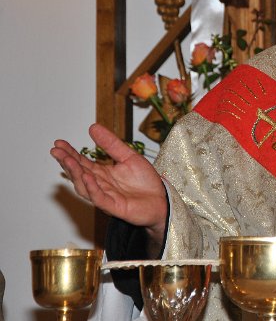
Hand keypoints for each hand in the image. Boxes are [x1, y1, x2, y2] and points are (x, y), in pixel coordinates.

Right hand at [51, 123, 167, 246]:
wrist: (161, 200)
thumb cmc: (145, 182)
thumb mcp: (129, 156)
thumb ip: (111, 144)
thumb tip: (93, 127)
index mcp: (102, 173)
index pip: (82, 162)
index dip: (70, 153)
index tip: (58, 143)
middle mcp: (100, 185)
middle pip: (79, 173)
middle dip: (67, 162)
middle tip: (56, 151)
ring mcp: (106, 196)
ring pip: (85, 186)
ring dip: (75, 174)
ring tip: (68, 161)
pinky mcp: (115, 206)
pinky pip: (99, 198)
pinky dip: (92, 188)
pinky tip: (87, 177)